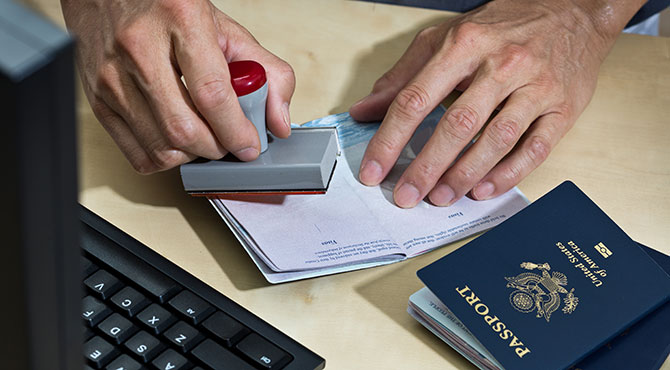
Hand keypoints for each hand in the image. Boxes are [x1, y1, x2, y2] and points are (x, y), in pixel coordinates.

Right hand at [61, 0, 294, 172]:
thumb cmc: (170, 10)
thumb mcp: (227, 30)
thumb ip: (268, 72)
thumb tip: (279, 123)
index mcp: (181, 21)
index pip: (212, 94)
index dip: (237, 131)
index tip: (250, 145)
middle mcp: (139, 48)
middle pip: (184, 129)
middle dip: (217, 148)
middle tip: (229, 141)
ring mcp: (112, 77)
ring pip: (161, 147)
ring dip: (193, 156)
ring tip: (205, 138)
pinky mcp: (96, 100)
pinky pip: (138, 154)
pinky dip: (166, 159)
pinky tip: (177, 141)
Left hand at [350, 0, 642, 207]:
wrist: (572, 11)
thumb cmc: (502, 27)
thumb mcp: (445, 38)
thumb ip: (403, 76)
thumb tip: (364, 111)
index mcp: (464, 44)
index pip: (416, 98)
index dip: (390, 139)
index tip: (373, 171)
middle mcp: (502, 64)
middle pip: (457, 124)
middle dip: (427, 166)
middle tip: (406, 195)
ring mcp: (536, 86)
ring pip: (496, 139)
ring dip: (464, 174)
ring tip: (440, 197)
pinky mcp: (563, 107)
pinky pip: (535, 148)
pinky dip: (508, 174)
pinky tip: (483, 190)